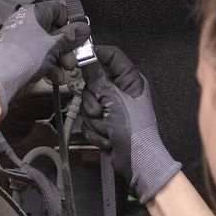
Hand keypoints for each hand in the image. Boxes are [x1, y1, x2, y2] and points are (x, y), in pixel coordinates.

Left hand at [0, 1, 90, 116]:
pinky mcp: (20, 56)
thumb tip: (86, 28)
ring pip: (49, 48)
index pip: (58, 10)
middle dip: (67, 49)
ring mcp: (23, 41)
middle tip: (73, 61)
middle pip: (55, 32)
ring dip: (60, 61)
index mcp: (34, 13)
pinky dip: (48, 67)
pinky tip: (54, 79)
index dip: (71, 23)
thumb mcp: (54, 45)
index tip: (80, 36)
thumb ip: (72, 36)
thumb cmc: (28, 55)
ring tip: (65, 73)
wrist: (1, 79)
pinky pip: (39, 58)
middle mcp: (28, 24)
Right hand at [81, 46, 180, 203]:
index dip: (95, 54)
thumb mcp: (114, 98)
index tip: (78, 60)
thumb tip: (86, 55)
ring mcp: (113, 108)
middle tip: (100, 111)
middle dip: (93, 101)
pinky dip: (96, 132)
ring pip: (88, 104)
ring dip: (94, 120)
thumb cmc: (132, 126)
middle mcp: (121, 90)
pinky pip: (90, 121)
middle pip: (93, 83)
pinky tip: (107, 140)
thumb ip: (97, 77)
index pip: (111, 55)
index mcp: (130, 79)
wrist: (137, 160)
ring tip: (107, 129)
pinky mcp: (105, 124)